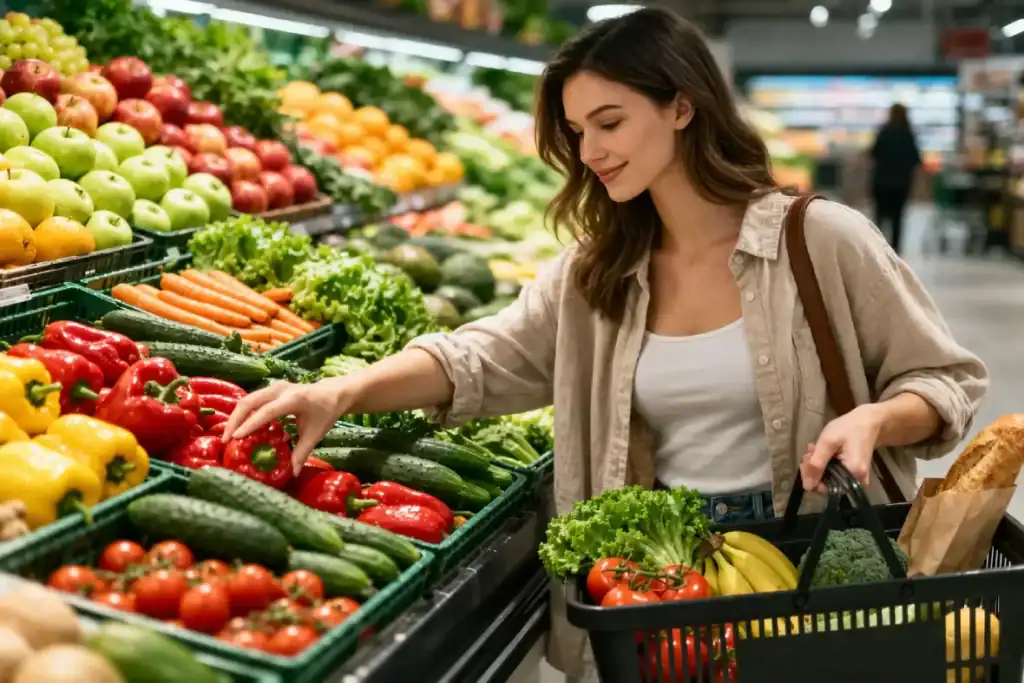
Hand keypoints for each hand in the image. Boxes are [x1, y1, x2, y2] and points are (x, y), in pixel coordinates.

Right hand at [221, 377, 357, 474]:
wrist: (333, 393)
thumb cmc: (325, 412)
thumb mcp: (315, 434)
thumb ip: (301, 453)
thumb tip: (291, 474)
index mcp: (295, 398)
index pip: (268, 411)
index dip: (251, 424)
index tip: (235, 438)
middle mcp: (281, 389)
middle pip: (250, 401)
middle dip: (235, 420)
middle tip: (225, 440)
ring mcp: (274, 387)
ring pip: (248, 400)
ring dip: (236, 417)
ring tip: (228, 437)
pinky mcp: (271, 389)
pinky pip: (252, 400)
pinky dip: (243, 414)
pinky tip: (238, 429)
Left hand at [800, 404, 883, 492]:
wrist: (868, 423)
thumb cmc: (849, 429)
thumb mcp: (828, 442)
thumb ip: (816, 464)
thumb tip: (808, 487)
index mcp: (852, 475)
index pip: (823, 488)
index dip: (810, 476)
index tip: (806, 458)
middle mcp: (856, 482)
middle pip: (825, 484)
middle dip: (813, 468)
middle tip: (810, 451)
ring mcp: (857, 479)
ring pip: (828, 478)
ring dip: (817, 464)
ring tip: (814, 448)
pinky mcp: (854, 475)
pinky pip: (834, 475)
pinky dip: (825, 464)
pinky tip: (821, 451)